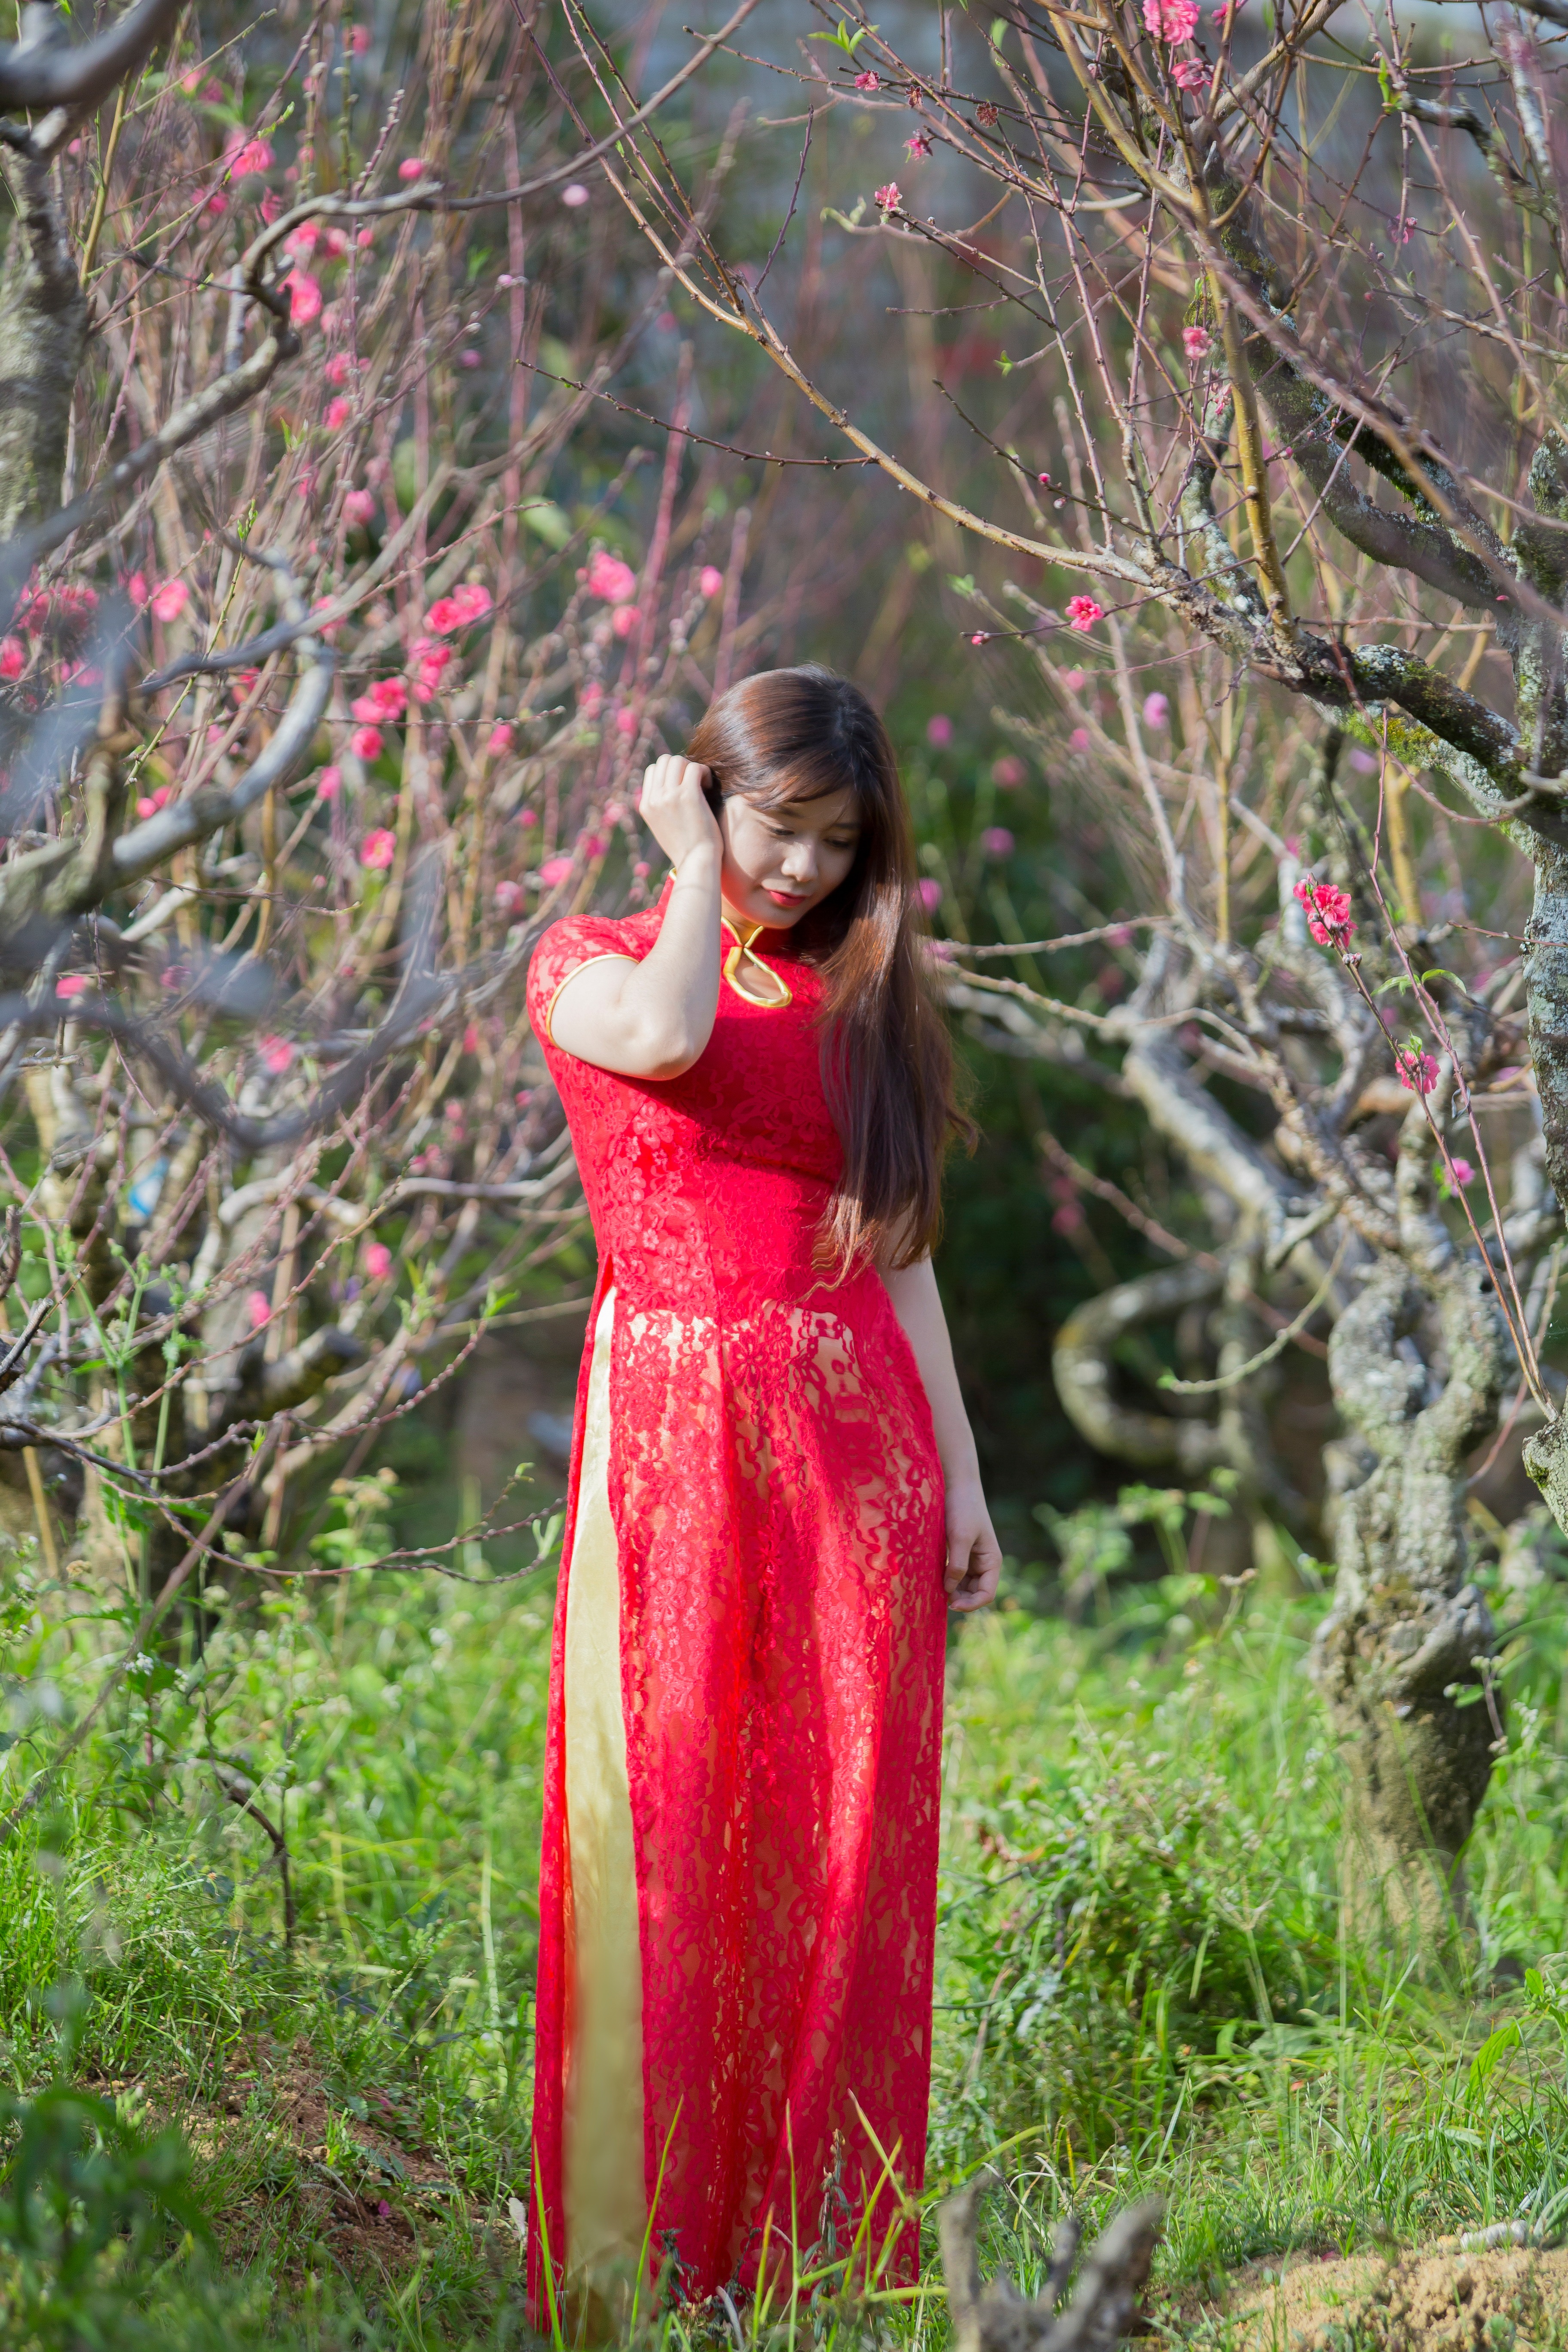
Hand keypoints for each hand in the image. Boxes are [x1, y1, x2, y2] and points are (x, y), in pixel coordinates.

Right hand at [639, 754, 721, 873]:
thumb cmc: (686, 848)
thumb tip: (669, 788)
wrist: (696, 863)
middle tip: (695, 783)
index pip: (653, 771)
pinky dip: (704, 772)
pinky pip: (695, 767)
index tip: (684, 786)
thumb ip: (661, 806)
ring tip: (703, 784)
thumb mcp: (663, 827)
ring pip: (678, 760)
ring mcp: (669, 796)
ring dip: (693, 768)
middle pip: (664, 761)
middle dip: (682, 766)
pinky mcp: (688, 795)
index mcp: (646, 806)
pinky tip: (709, 786)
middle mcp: (654, 799)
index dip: (671, 772)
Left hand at [943, 1476, 1002, 1612]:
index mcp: (992, 1561)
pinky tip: (933, 1579)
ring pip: (964, 1585)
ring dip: (952, 1591)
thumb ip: (957, 1565)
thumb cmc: (963, 1509)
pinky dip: (946, 1579)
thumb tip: (950, 1591)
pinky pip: (955, 1574)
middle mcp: (984, 1563)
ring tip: (934, 1589)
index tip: (951, 1605)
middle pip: (974, 1592)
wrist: (957, 1486)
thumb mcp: (961, 1537)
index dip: (971, 1604)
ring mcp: (972, 1559)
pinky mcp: (960, 1553)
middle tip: (939, 1598)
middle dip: (960, 1599)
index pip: (987, 1594)